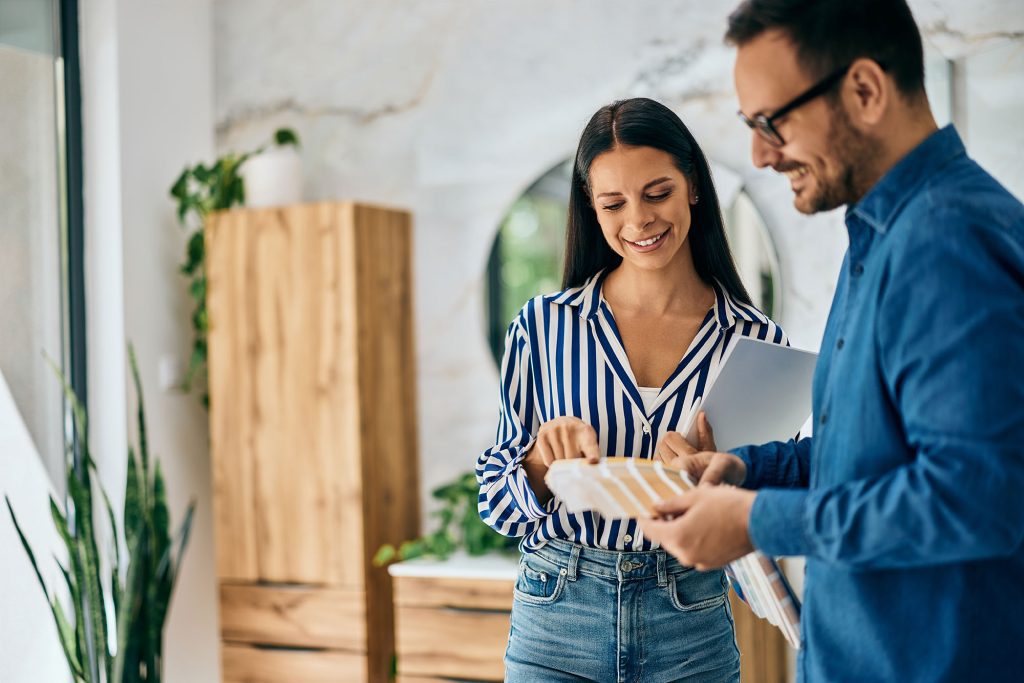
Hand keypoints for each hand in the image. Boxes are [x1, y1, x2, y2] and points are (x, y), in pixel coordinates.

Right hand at [525, 416, 600, 467]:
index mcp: (586, 431)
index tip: (593, 460)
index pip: (590, 446)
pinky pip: (549, 461)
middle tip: (573, 457)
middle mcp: (569, 427)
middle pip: (572, 459)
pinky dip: (551, 463)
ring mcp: (555, 430)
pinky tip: (554, 454)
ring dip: (561, 463)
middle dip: (572, 464)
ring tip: (563, 453)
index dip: (592, 455)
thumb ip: (592, 456)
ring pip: (559, 461)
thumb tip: (590, 467)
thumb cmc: (577, 440)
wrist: (560, 424)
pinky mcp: (542, 435)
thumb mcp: (589, 444)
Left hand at [638, 486, 756, 569]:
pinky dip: (694, 539)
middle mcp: (686, 555)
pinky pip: (695, 551)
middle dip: (664, 524)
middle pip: (666, 539)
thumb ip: (671, 504)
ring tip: (689, 513)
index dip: (644, 519)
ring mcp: (700, 562)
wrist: (760, 521)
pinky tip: (703, 524)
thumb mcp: (695, 497)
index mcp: (678, 537)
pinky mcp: (714, 564)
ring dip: (680, 532)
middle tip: (667, 508)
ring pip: (681, 545)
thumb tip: (655, 507)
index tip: (642, 511)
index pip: (650, 530)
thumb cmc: (728, 505)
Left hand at [654, 413, 744, 485]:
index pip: (670, 438)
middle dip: (668, 444)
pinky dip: (660, 465)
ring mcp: (670, 477)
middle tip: (677, 447)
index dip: (675, 436)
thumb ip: (705, 432)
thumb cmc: (717, 471)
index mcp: (688, 458)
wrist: (717, 491)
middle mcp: (677, 468)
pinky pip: (655, 469)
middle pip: (661, 445)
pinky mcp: (666, 483)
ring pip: (656, 457)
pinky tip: (669, 466)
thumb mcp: (712, 450)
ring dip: (663, 455)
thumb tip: (701, 415)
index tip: (680, 439)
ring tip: (673, 457)